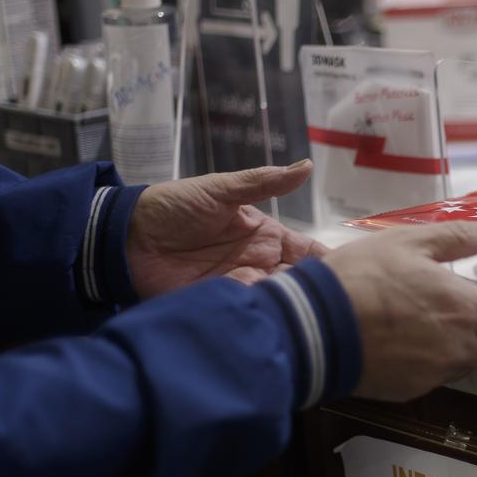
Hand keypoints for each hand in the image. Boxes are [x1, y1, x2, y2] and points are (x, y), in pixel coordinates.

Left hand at [127, 160, 326, 298]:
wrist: (124, 236)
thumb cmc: (175, 206)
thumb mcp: (222, 189)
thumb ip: (265, 182)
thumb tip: (307, 166)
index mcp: (265, 235)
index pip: (307, 252)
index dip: (328, 262)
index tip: (351, 272)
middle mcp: (258, 262)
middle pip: (297, 281)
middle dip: (311, 290)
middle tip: (327, 298)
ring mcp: (238, 285)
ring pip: (275, 298)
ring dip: (285, 301)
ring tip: (297, 306)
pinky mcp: (216, 304)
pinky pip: (244, 310)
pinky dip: (255, 310)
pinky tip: (261, 308)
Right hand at [322, 219, 476, 400]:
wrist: (313, 328)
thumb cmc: (363, 276)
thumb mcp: (409, 242)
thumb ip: (457, 237)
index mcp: (466, 309)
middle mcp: (458, 347)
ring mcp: (434, 374)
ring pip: (469, 365)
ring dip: (470, 348)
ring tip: (450, 326)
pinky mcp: (409, 390)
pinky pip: (437, 378)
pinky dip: (437, 362)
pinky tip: (416, 344)